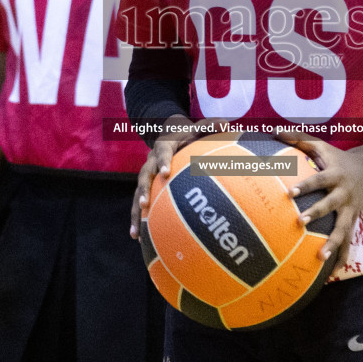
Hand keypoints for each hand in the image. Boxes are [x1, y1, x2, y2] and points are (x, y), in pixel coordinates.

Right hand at [129, 117, 218, 238]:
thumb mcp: (197, 127)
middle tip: (146, 203)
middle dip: (144, 190)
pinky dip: (138, 220)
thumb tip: (226, 124)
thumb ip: (209, 127)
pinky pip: (139, 203)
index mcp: (163, 146)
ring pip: (137, 194)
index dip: (162, 162)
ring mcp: (147, 176)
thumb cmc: (187, 133)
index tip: (165, 173)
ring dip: (136, 212)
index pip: (162, 153)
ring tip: (136, 232)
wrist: (168, 133)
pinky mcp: (146, 187)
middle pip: (144, 176)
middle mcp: (151, 161)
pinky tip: (138, 238)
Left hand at [283, 135, 362, 263]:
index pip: (317, 180)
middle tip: (300, 222)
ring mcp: (350, 210)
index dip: (304, 186)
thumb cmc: (337, 158)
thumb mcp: (320, 146)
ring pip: (343, 229)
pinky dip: (341, 257)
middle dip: (316, 214)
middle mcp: (343, 193)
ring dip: (333, 243)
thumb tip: (274, 131)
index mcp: (334, 174)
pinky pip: (348, 242)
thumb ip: (298, 138)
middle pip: (330, 205)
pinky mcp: (353, 221)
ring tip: (320, 257)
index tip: (289, 193)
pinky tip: (331, 274)